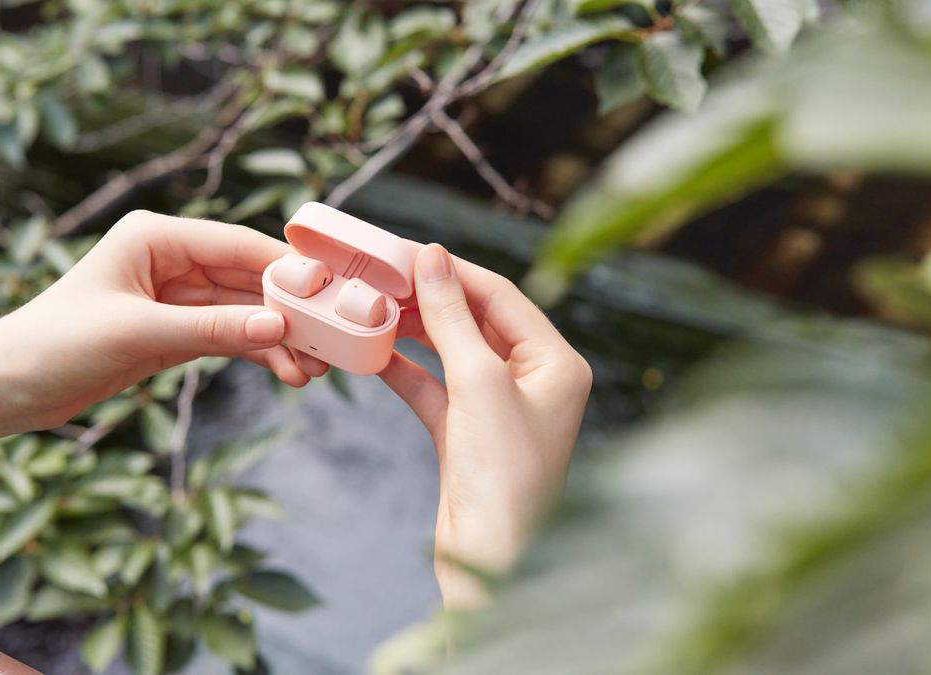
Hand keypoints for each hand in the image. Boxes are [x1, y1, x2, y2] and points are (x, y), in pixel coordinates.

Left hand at [0, 210, 327, 429]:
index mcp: (156, 236)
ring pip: (245, 311)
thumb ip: (211, 328)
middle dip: (291, 311)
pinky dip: (257, 351)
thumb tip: (278, 327)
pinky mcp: (173, 330)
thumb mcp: (138, 333)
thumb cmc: (56, 344)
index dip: (288, 270)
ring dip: (279, 338)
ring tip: (315, 370)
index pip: (238, 246)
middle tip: (333, 341)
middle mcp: (170, 258)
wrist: (6, 386)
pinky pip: (229, 334)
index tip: (332, 295)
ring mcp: (175, 295)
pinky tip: (287, 372)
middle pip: (249, 278)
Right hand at [379, 244, 591, 608]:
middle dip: (430, 297)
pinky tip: (373, 352)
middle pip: (475, 320)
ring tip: (373, 304)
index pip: (502, 297)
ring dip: (414, 330)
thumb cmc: (504, 476)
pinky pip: (431, 389)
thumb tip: (431, 258)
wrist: (490, 563)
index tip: (409, 249)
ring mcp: (497, 409)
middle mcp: (533, 381)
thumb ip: (452, 318)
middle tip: (382, 274)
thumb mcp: (478, 383)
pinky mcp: (465, 435)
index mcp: (557, 364)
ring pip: (450, 352)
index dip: (454, 270)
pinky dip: (403, 370)